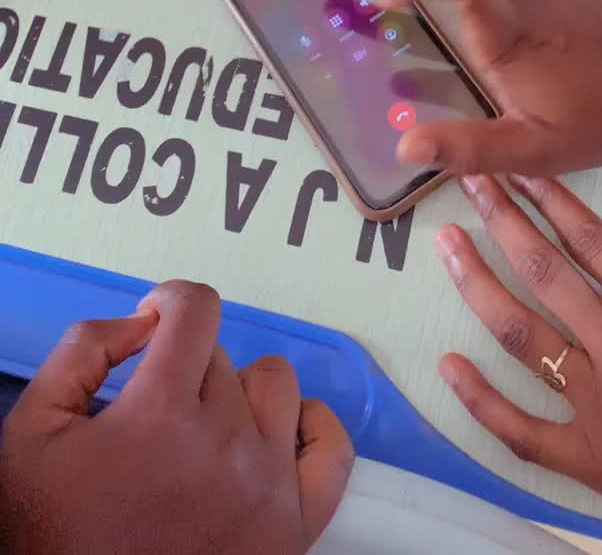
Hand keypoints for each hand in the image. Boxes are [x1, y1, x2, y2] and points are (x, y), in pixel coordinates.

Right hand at [0, 281, 352, 554]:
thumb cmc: (55, 533)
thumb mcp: (34, 430)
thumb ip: (84, 350)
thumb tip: (142, 323)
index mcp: (162, 413)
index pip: (196, 310)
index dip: (168, 304)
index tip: (151, 328)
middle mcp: (226, 442)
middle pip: (220, 358)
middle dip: (183, 370)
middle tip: (152, 418)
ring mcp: (269, 486)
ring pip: (275, 388)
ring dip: (238, 395)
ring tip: (203, 431)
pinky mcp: (296, 527)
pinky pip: (331, 450)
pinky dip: (309, 429)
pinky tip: (274, 435)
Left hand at [436, 175, 601, 554]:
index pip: (595, 243)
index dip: (551, 200)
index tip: (517, 170)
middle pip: (547, 274)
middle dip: (504, 221)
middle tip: (470, 184)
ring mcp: (599, 410)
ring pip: (523, 337)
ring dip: (477, 285)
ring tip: (447, 245)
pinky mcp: (587, 461)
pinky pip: (522, 430)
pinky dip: (480, 399)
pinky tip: (448, 363)